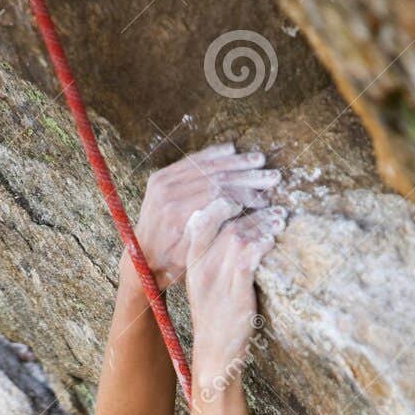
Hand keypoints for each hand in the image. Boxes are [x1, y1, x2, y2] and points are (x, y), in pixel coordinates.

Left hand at [133, 142, 279, 289]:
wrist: (142, 258)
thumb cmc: (170, 264)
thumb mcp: (192, 255)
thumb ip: (209, 229)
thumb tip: (232, 205)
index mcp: (175, 212)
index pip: (217, 193)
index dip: (244, 193)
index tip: (265, 197)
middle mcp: (166, 192)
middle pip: (214, 176)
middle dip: (246, 176)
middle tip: (272, 176)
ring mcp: (162, 182)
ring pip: (205, 165)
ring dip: (235, 162)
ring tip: (260, 160)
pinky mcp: (161, 177)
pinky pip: (191, 161)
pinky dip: (213, 155)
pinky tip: (232, 150)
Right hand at [184, 200, 284, 396]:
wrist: (215, 355)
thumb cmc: (218, 318)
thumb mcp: (209, 284)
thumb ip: (217, 257)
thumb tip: (238, 230)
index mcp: (193, 261)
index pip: (204, 216)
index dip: (224, 197)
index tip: (243, 190)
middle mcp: (202, 266)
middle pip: (225, 220)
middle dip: (251, 204)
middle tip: (272, 198)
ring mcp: (217, 278)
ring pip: (238, 233)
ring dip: (262, 220)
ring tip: (279, 216)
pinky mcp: (235, 290)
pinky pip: (249, 254)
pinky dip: (264, 241)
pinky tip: (275, 236)